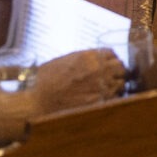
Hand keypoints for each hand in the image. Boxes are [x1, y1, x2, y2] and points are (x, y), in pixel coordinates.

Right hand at [0, 48, 126, 143]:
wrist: (35, 101)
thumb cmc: (44, 81)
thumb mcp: (64, 62)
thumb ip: (83, 60)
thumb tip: (95, 62)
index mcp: (89, 56)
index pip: (113, 54)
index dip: (111, 60)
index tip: (109, 66)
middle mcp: (98, 69)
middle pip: (121, 68)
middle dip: (117, 73)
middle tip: (112, 79)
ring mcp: (101, 86)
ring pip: (121, 84)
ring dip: (116, 87)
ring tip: (107, 91)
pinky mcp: (100, 102)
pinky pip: (115, 99)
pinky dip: (111, 100)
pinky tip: (103, 101)